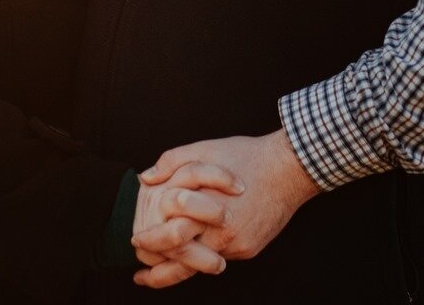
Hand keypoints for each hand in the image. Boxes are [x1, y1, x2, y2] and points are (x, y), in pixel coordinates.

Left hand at [131, 160, 243, 288]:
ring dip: (183, 265)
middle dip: (159, 271)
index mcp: (205, 208)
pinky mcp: (249, 249)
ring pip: (203, 263)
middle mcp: (221, 233)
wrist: (288, 169)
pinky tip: (201, 244)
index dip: (150, 243)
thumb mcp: (205, 150)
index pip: (170, 237)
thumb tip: (146, 177)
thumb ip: (172, 161)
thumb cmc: (246, 156)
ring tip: (162, 270)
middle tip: (142, 272)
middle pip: (184, 262)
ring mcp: (237, 245)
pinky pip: (223, 254)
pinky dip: (209, 251)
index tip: (136, 244)